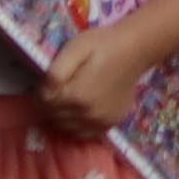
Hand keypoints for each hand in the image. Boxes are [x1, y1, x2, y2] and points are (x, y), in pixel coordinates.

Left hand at [35, 17, 148, 145]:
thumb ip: (55, 72)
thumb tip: (43, 92)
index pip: (44, 104)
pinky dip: (79, 125)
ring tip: (72, 98)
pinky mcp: (111, 123)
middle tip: (61, 88)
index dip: (43, 92)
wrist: (136, 49)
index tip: (50, 82)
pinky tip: (83, 110)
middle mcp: (88, 114)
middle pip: (55, 118)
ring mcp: (101, 122)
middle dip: (52, 105)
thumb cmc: (103, 45)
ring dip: (64, 116)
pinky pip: (85, 133)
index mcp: (76, 96)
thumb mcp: (75, 48)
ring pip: (68, 128)